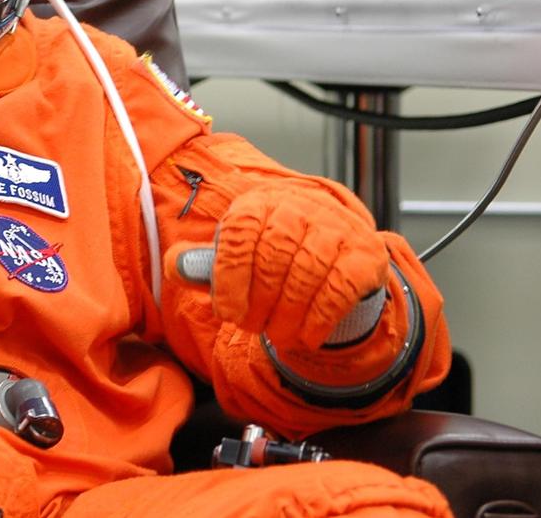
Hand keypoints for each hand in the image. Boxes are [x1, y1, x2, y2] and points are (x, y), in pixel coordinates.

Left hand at [176, 183, 388, 350]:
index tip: (227, 313)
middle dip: (259, 301)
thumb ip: (202, 262)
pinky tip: (306, 335)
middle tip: (253, 327)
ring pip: (306, 274)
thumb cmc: (273, 252)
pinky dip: (319, 318)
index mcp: (259, 203)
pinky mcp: (364, 253)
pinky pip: (339, 288)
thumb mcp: (236, 252)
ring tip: (277, 336)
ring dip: (287, 314)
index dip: (229, 279)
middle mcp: (298, 207)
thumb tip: (176, 266)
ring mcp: (335, 228)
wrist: (333, 247)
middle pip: (272, 257)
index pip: (239, 235)